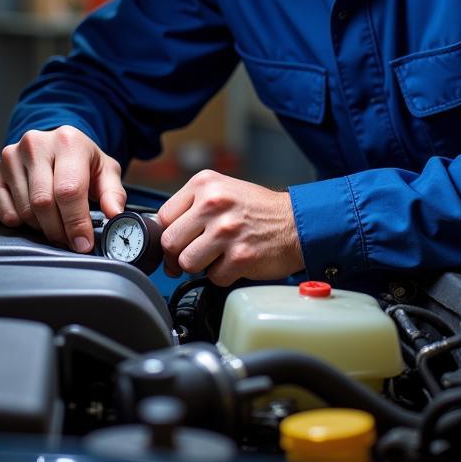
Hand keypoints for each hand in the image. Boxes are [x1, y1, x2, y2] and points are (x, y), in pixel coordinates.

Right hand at [0, 125, 125, 252]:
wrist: (55, 145)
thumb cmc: (81, 161)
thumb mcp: (105, 171)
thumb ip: (114, 193)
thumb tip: (114, 214)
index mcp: (67, 141)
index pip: (68, 190)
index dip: (77, 223)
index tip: (83, 243)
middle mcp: (36, 144)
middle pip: (44, 204)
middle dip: (60, 230)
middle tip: (71, 240)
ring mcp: (11, 157)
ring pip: (26, 211)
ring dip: (43, 228)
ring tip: (57, 223)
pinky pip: (6, 213)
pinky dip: (22, 223)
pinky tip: (36, 215)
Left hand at [157, 170, 302, 284]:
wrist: (297, 222)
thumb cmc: (259, 209)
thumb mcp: (223, 190)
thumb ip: (193, 205)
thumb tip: (164, 231)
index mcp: (205, 184)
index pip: (163, 216)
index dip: (167, 234)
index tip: (175, 242)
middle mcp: (213, 204)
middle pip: (170, 242)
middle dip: (176, 256)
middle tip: (188, 258)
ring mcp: (226, 231)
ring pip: (187, 263)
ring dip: (199, 267)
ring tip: (215, 257)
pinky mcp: (240, 256)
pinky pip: (213, 277)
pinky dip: (222, 275)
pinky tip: (234, 262)